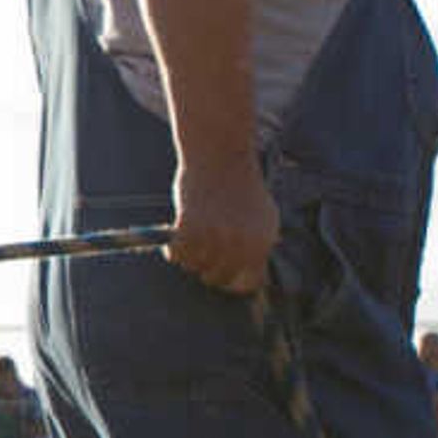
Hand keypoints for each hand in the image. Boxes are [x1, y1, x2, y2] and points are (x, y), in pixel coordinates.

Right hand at [165, 150, 277, 297]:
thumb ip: (259, 245)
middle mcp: (240, 245)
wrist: (221, 154)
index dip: (233, 282)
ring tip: (192, 237)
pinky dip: (174, 249)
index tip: (223, 276)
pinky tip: (177, 235)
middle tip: (202, 252)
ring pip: (195, 267)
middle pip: (217, 278)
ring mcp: (214, 238)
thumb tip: (252, 277)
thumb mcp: (263, 216)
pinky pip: (177, 256)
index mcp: (262, 243)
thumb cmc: (241, 184)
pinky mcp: (190, 230)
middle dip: (208, 268)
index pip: (248, 283)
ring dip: (190, 256)